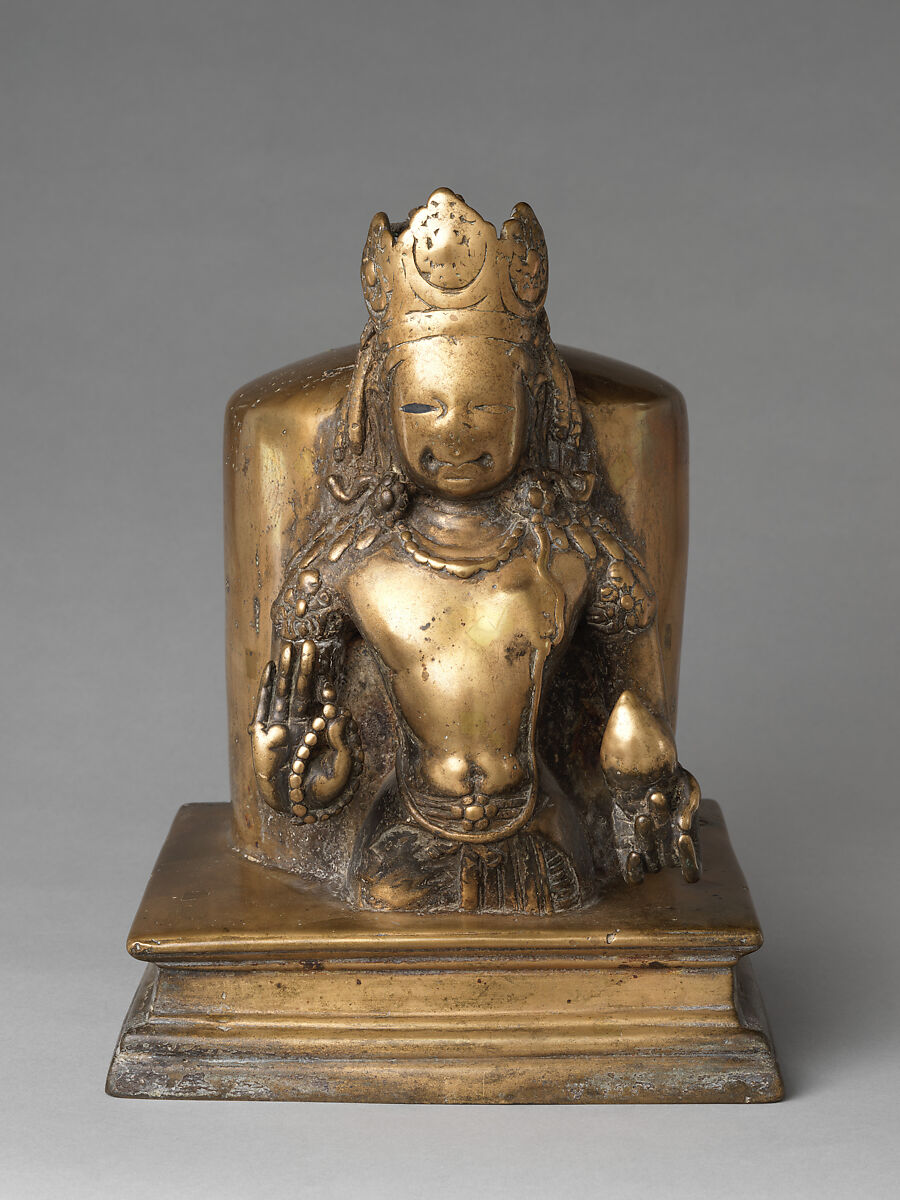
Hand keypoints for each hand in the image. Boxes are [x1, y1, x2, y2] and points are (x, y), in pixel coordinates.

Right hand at [249, 639, 356, 820]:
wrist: (295, 809)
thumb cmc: (323, 791)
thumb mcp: (343, 768)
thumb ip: (344, 742)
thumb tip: (339, 715)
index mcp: (322, 729)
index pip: (324, 699)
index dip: (325, 683)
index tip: (328, 665)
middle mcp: (301, 723)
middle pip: (303, 689)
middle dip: (305, 668)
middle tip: (309, 644)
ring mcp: (281, 727)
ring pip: (283, 693)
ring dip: (286, 671)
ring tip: (288, 647)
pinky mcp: (262, 735)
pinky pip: (263, 706)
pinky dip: (266, 687)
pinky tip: (270, 668)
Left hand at [617, 765, 701, 884]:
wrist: (642, 771)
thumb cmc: (671, 781)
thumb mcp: (688, 788)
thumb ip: (689, 807)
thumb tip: (684, 827)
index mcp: (687, 845)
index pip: (692, 871)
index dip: (689, 859)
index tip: (682, 837)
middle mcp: (668, 855)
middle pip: (670, 861)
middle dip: (664, 837)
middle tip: (662, 810)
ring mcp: (649, 856)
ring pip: (651, 863)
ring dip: (647, 840)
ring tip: (643, 816)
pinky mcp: (628, 852)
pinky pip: (633, 874)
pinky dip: (633, 869)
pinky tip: (633, 855)